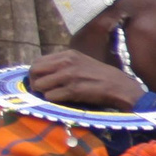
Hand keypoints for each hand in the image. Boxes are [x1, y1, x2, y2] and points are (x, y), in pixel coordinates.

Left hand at [24, 50, 142, 111]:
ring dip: (43, 93)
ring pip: (39, 84)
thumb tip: (46, 73)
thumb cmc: (103, 77)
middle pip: (34, 71)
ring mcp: (69, 75)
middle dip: (35, 83)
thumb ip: (65, 65)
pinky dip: (52, 100)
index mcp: (68, 54)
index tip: (42, 81)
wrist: (121, 87)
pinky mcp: (72, 90)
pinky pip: (50, 96)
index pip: (38, 61)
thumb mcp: (82, 63)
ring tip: (52, 96)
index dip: (36, 73)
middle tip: (41, 91)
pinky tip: (61, 101)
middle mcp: (66, 62)